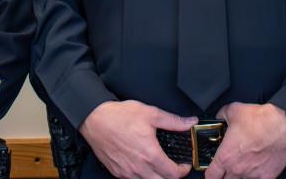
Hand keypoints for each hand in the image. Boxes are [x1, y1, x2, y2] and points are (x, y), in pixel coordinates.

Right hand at [79, 99, 196, 178]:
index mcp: (150, 154)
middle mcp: (139, 168)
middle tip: (174, 167)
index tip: (184, 165)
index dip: (183, 171)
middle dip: (172, 176)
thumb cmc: (119, 116)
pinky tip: (143, 166)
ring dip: (157, 177)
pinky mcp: (118, 173)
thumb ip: (173, 121)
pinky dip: (142, 177)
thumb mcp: (150, 113)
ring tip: (159, 166)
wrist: (95, 119)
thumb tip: (190, 122)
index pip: (173, 174)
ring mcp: (127, 172)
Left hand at [204, 103, 285, 178]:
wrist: (281, 124)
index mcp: (226, 156)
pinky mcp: (268, 176)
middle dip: (225, 175)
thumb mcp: (233, 110)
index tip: (212, 171)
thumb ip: (222, 115)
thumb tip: (220, 117)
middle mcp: (237, 169)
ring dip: (242, 175)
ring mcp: (253, 175)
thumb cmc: (259, 119)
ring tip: (246, 165)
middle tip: (229, 167)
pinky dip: (257, 176)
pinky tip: (259, 169)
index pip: (211, 175)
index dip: (210, 174)